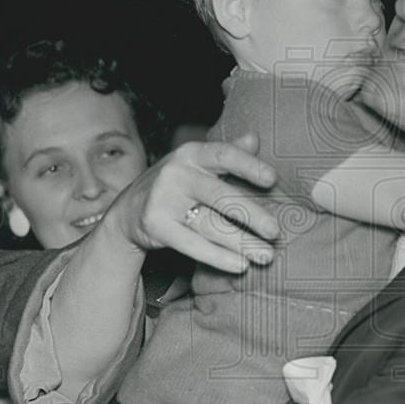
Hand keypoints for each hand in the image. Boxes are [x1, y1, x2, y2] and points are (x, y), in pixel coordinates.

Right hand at [101, 133, 278, 272]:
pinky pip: (193, 245)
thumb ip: (227, 154)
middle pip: (221, 196)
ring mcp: (164, 200)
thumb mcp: (198, 165)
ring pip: (211, 225)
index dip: (249, 165)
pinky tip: (241, 265)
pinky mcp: (156, 226)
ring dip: (242, 243)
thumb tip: (256, 138)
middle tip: (276, 232)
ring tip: (266, 256)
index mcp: (192, 153)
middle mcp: (177, 173)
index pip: (224, 155)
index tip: (273, 180)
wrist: (128, 210)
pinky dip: (219, 258)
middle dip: (252, 215)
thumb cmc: (178, 185)